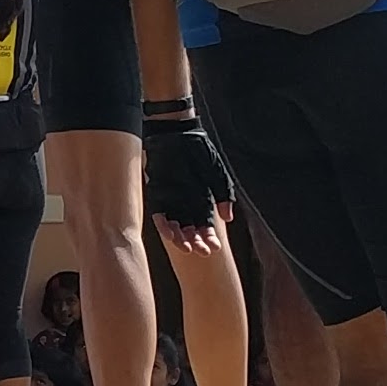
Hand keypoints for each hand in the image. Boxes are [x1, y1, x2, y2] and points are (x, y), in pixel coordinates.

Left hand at [143, 108, 233, 241]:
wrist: (177, 134)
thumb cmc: (199, 151)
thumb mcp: (217, 173)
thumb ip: (224, 195)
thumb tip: (228, 217)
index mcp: (201, 202)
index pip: (205, 225)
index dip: (209, 237)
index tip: (215, 248)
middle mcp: (185, 205)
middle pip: (190, 230)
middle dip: (196, 242)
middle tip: (202, 252)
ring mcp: (171, 201)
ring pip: (175, 226)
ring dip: (180, 239)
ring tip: (186, 248)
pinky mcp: (158, 195)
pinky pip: (159, 215)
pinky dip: (164, 226)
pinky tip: (170, 236)